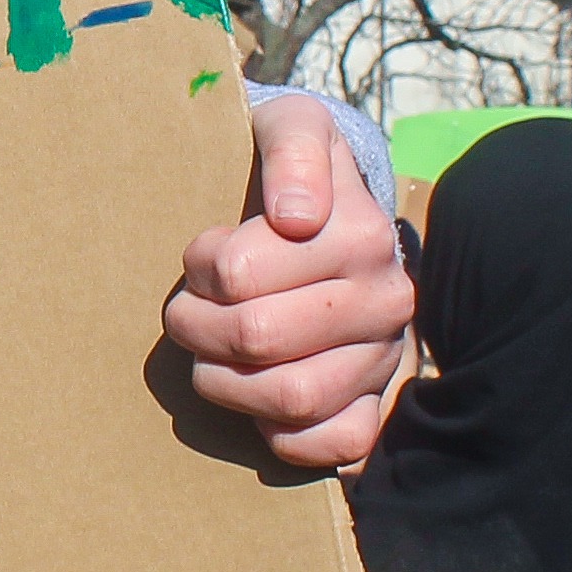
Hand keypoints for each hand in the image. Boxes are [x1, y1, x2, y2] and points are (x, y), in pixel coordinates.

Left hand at [162, 98, 418, 473]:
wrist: (328, 215)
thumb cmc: (290, 171)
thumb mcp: (289, 127)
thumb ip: (291, 151)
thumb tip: (296, 215)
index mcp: (362, 232)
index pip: (239, 273)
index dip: (201, 267)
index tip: (203, 256)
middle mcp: (385, 299)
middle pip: (258, 339)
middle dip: (197, 327)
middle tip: (186, 313)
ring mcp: (383, 356)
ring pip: (291, 399)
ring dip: (225, 383)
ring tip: (210, 356)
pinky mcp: (375, 403)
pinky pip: (332, 444)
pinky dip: (281, 433)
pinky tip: (258, 399)